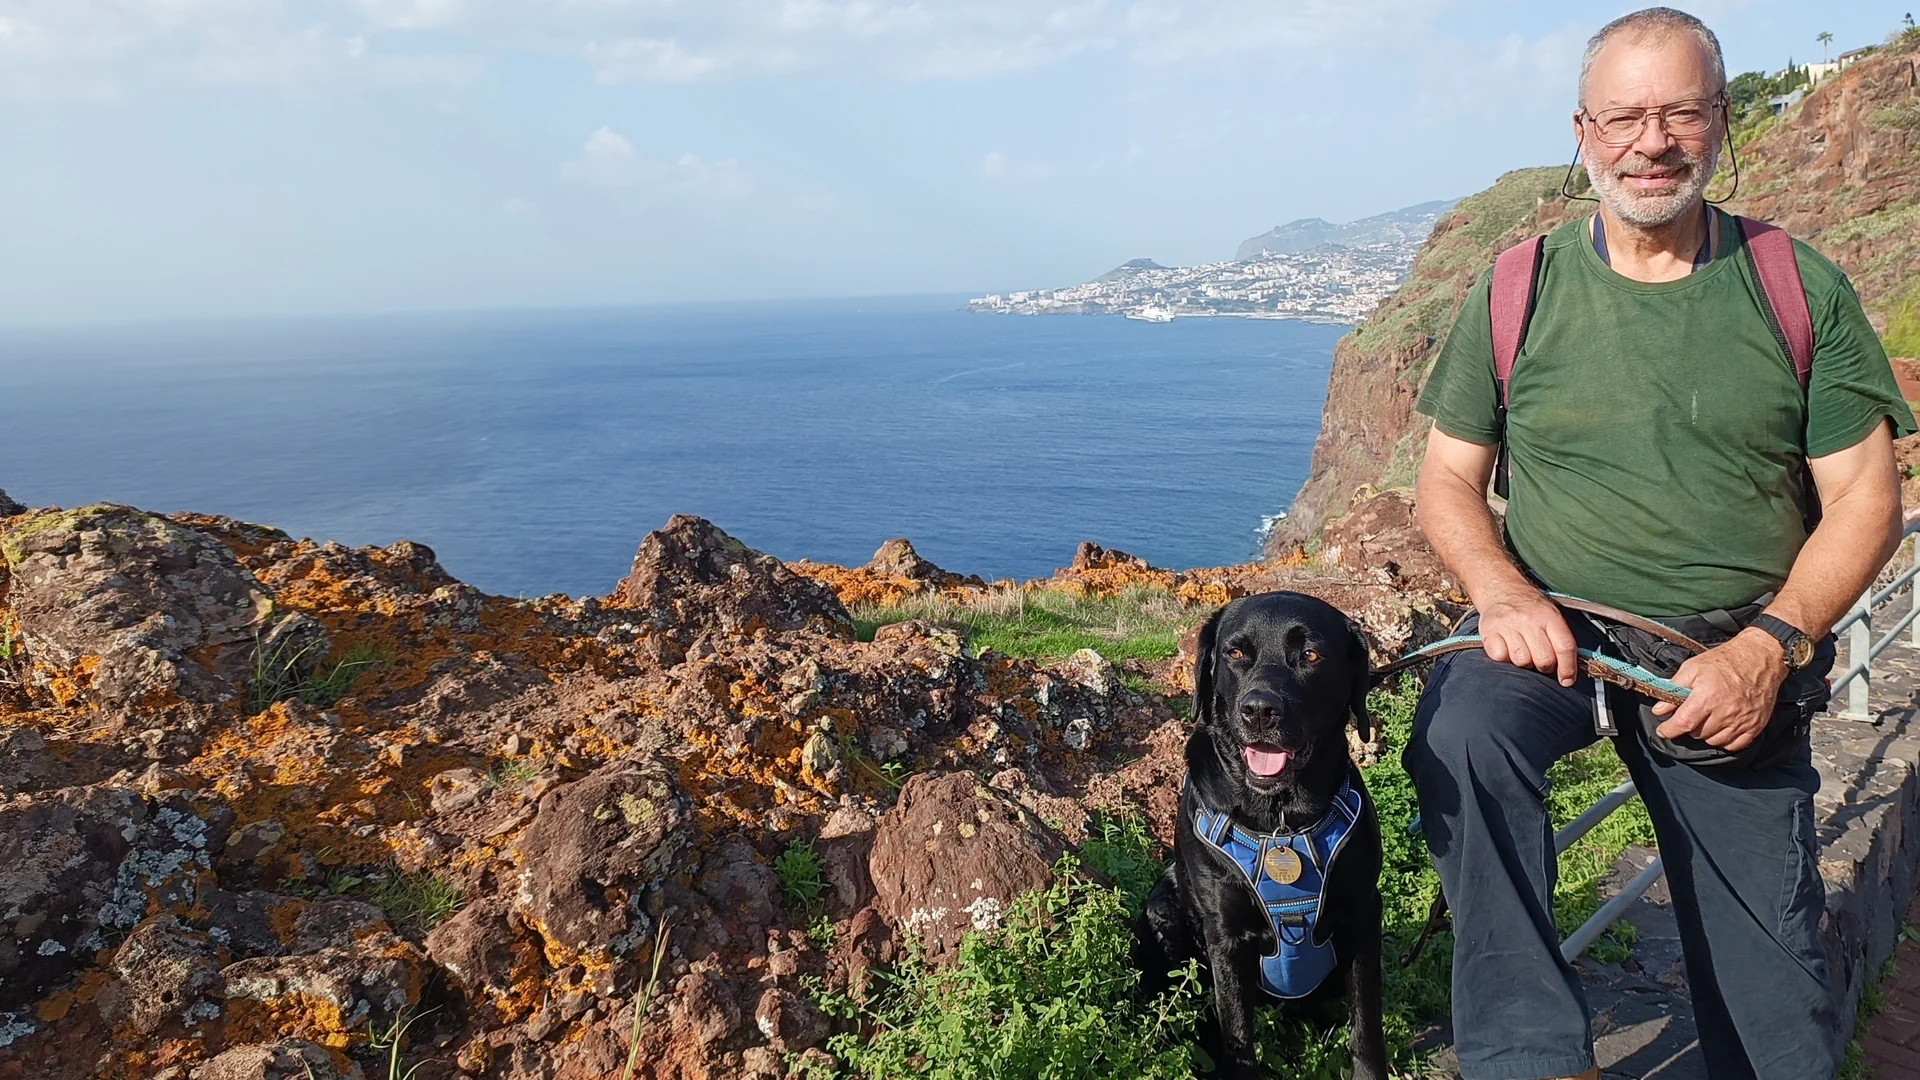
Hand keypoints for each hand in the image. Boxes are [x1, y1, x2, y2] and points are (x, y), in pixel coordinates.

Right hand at [1476, 585, 1578, 685]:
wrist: (1501, 589)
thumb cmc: (1530, 608)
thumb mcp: (1551, 615)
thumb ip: (1561, 639)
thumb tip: (1570, 672)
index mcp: (1549, 616)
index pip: (1564, 647)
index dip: (1568, 668)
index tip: (1567, 680)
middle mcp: (1529, 619)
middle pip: (1544, 659)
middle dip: (1544, 667)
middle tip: (1540, 661)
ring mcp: (1507, 625)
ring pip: (1521, 661)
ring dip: (1524, 663)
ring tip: (1522, 652)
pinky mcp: (1489, 631)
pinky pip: (1500, 657)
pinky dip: (1504, 658)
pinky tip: (1506, 648)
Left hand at [1649, 629, 1788, 751]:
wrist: (1759, 658)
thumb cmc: (1725, 661)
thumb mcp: (1692, 668)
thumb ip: (1674, 690)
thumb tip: (1659, 709)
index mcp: (1708, 697)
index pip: (1683, 724)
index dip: (1669, 730)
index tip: (1663, 730)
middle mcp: (1726, 712)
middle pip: (1697, 734)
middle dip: (1688, 727)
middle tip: (1690, 714)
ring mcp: (1743, 721)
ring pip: (1714, 741)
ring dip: (1705, 733)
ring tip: (1706, 718)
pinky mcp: (1755, 725)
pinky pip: (1734, 745)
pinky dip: (1724, 740)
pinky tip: (1721, 727)